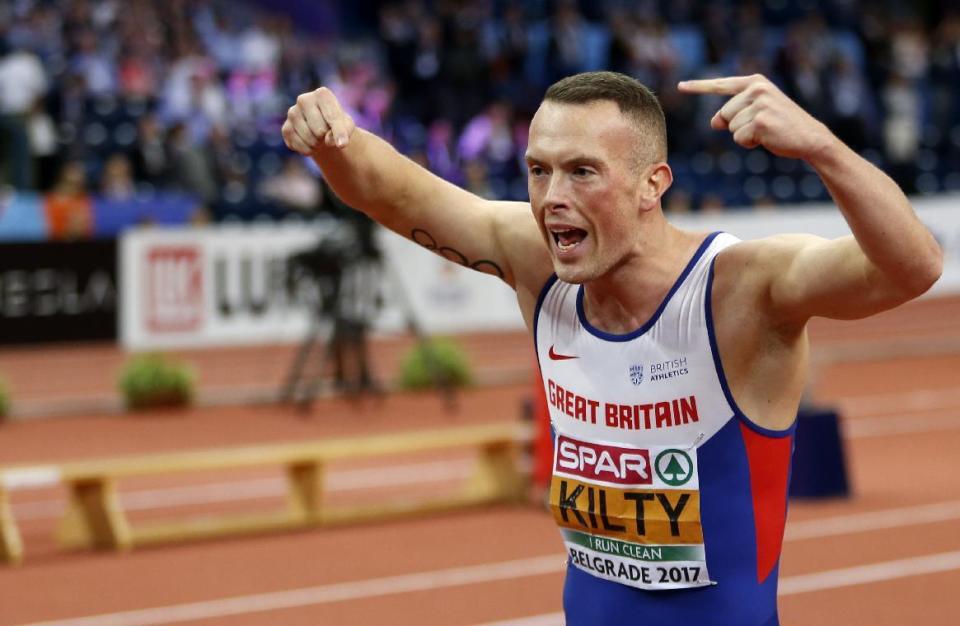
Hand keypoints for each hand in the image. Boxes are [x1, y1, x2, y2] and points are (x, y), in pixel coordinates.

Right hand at [282, 87, 355, 155]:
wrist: (322, 129)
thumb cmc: (337, 124)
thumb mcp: (347, 126)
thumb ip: (343, 132)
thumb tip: (330, 141)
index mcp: (322, 94)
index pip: (332, 117)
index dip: (339, 133)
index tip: (343, 145)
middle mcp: (304, 100)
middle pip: (320, 130)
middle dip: (326, 137)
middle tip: (327, 133)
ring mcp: (292, 113)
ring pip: (309, 139)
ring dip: (317, 145)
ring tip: (319, 137)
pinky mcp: (286, 128)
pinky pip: (299, 146)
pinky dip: (308, 150)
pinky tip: (310, 142)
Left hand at [677, 74, 833, 160]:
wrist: (809, 137)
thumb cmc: (781, 126)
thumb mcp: (755, 115)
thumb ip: (733, 114)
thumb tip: (713, 122)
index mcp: (755, 82)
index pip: (721, 85)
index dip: (699, 87)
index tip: (681, 86)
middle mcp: (756, 88)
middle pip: (723, 114)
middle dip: (736, 126)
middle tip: (762, 126)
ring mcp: (759, 103)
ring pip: (730, 127)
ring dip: (744, 135)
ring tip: (767, 131)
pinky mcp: (760, 120)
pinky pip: (739, 138)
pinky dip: (750, 143)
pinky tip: (768, 138)